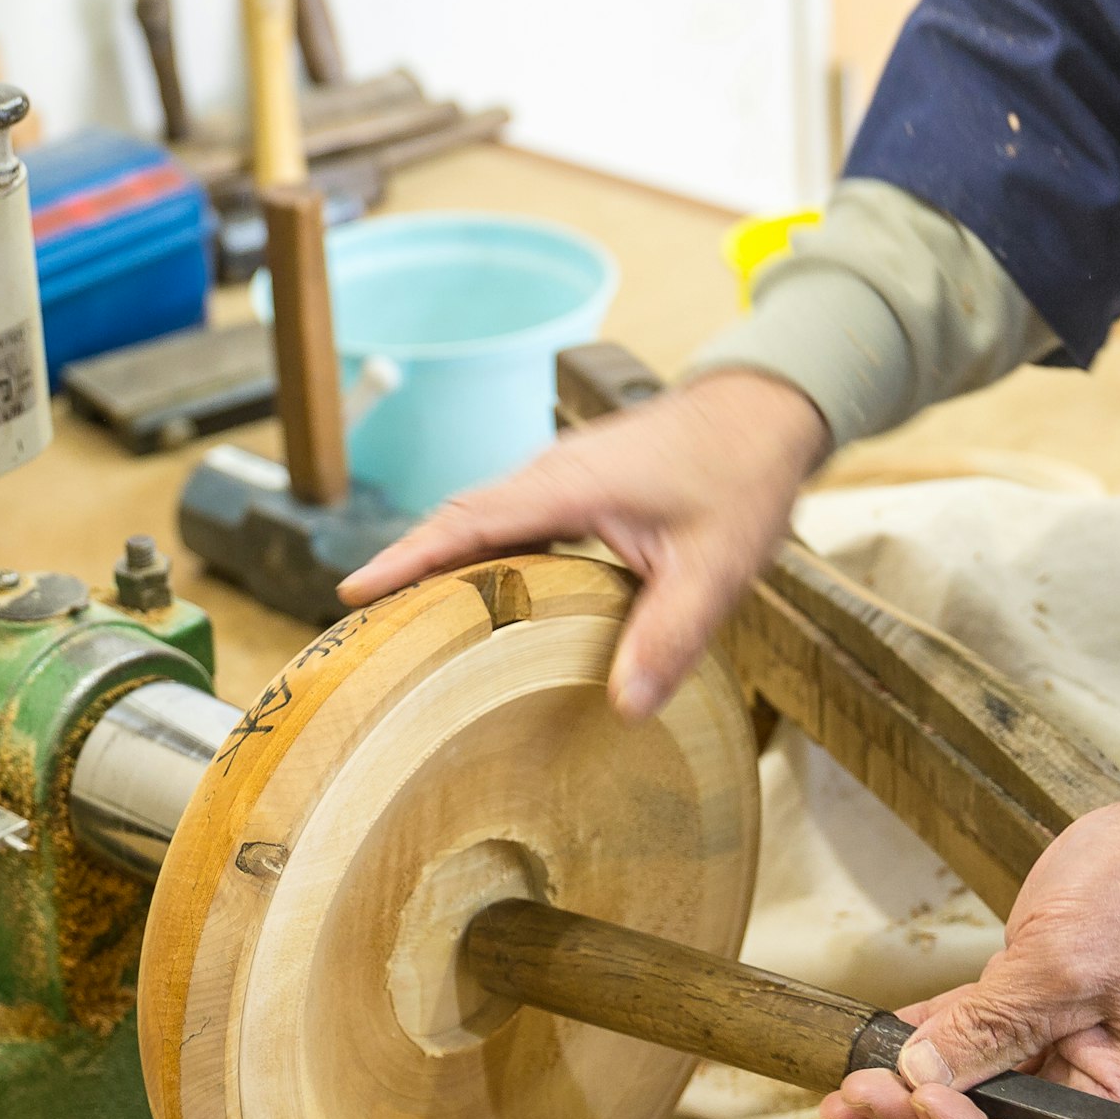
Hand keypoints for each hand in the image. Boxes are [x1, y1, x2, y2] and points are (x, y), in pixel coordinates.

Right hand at [336, 369, 829, 719]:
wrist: (768, 410)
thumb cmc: (742, 474)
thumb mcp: (715, 568)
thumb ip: (671, 636)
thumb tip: (625, 707)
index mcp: (569, 486)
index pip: (467, 522)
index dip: (407, 558)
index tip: (351, 593)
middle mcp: (551, 475)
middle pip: (457, 520)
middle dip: (403, 567)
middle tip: (356, 627)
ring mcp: (561, 478)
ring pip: (481, 519)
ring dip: (439, 561)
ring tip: (398, 620)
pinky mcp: (577, 488)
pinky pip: (510, 521)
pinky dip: (479, 554)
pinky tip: (480, 597)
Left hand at [818, 795, 1119, 1118]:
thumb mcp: (1065, 966)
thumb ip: (994, 1024)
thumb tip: (921, 1073)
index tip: (922, 1104)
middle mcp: (1087, 1082)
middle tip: (860, 1096)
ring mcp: (1053, 1041)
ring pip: (971, 1087)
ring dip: (908, 1089)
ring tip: (844, 1092)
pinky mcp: (1026, 1000)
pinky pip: (967, 1033)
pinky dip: (922, 1038)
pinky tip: (876, 1041)